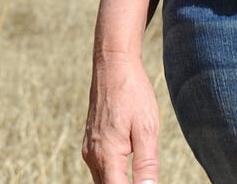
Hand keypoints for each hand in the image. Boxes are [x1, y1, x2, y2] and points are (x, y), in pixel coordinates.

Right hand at [82, 50, 160, 183]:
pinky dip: (113, 174)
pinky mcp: (90, 142)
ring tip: (140, 176)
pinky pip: (100, 168)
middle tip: (146, 179)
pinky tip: (128, 169)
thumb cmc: (133, 93)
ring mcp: (89, 149)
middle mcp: (93, 156)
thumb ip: (146, 165)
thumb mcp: (147, 129)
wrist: (114, 64)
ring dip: (119, 182)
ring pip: (103, 181)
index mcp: (106, 155)